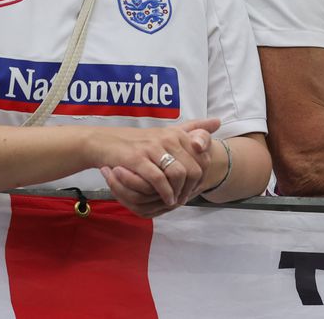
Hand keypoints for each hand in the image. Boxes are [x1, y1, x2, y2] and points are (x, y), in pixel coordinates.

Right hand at [96, 118, 220, 216]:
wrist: (106, 142)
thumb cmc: (140, 141)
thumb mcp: (168, 132)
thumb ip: (193, 128)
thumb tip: (218, 122)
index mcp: (177, 133)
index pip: (203, 157)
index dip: (202, 175)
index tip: (195, 186)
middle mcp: (168, 138)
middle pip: (194, 169)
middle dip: (191, 188)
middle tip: (185, 198)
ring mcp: (153, 148)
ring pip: (178, 174)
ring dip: (179, 192)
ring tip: (176, 200)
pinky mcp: (137, 159)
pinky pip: (158, 179)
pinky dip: (165, 193)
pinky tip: (165, 199)